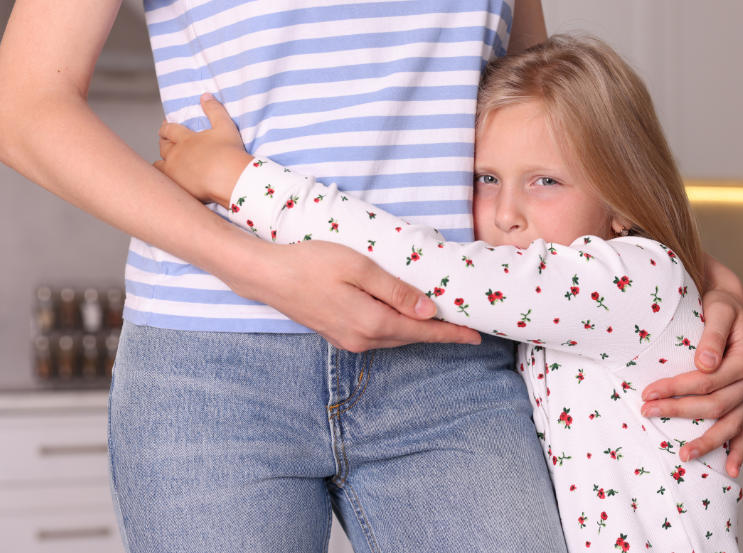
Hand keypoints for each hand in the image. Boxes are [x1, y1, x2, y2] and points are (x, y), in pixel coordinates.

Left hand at [154, 93, 251, 205]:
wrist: (231, 177)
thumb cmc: (230, 152)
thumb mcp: (225, 126)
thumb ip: (214, 110)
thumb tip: (205, 95)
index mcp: (186, 138)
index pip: (170, 129)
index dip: (166, 127)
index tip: (165, 126)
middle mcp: (176, 153)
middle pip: (164, 146)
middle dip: (163, 142)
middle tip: (164, 141)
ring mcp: (174, 170)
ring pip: (159, 164)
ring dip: (162, 161)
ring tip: (165, 162)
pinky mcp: (177, 186)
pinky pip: (164, 181)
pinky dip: (163, 178)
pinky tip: (166, 180)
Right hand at [223, 238, 482, 351]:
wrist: (267, 276)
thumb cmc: (312, 263)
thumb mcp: (360, 268)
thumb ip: (396, 291)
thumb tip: (427, 311)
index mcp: (372, 323)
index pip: (421, 332)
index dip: (450, 334)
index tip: (475, 337)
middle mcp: (362, 339)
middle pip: (410, 338)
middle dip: (438, 334)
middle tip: (464, 328)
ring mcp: (348, 340)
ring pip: (394, 338)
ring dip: (417, 331)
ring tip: (440, 323)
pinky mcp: (338, 335)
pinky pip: (378, 335)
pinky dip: (397, 328)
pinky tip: (403, 318)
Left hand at [640, 255, 742, 476]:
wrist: (729, 304)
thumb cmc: (719, 304)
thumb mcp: (717, 309)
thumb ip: (711, 334)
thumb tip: (704, 362)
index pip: (708, 381)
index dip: (677, 388)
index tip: (647, 392)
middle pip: (714, 405)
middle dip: (678, 410)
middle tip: (646, 411)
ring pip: (729, 424)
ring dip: (706, 441)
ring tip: (682, 456)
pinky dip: (738, 450)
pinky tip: (730, 469)